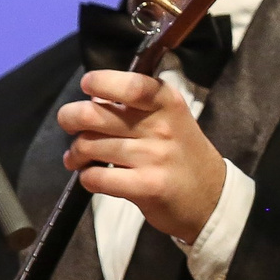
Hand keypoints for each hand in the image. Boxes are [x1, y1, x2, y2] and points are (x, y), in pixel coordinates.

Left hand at [62, 70, 227, 241]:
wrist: (211, 197)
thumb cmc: (181, 152)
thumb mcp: (170, 117)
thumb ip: (136, 105)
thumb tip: (91, 98)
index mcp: (166, 101)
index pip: (129, 84)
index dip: (99, 82)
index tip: (87, 87)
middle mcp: (161, 126)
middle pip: (94, 114)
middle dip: (69, 118)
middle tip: (69, 125)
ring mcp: (154, 157)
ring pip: (89, 146)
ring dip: (76, 153)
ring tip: (79, 157)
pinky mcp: (147, 187)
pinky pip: (97, 177)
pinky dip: (86, 178)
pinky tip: (93, 177)